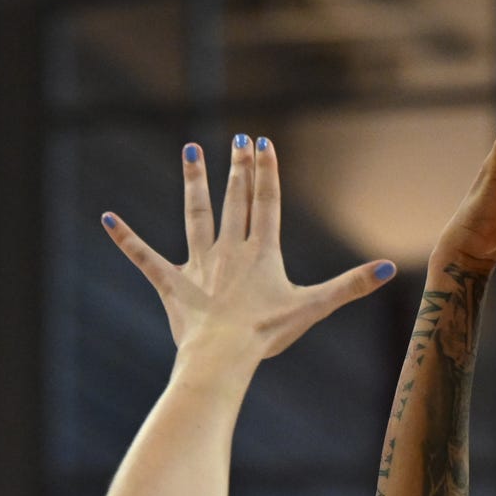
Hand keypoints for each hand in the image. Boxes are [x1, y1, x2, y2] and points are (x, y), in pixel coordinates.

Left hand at [103, 137, 393, 364]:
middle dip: (238, 167)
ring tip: (190, 150)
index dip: (266, 172)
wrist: (223, 357)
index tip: (262, 144)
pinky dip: (125, 239)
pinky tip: (106, 218)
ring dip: (193, 182)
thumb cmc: (267, 334)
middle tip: (238, 138)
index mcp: (262, 253)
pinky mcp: (171, 284)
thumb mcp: (314, 307)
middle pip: (235, 200)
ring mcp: (199, 265)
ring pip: (195, 215)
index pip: (266, 203)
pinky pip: (144, 258)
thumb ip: (350, 285)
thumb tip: (390, 268)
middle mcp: (230, 250)